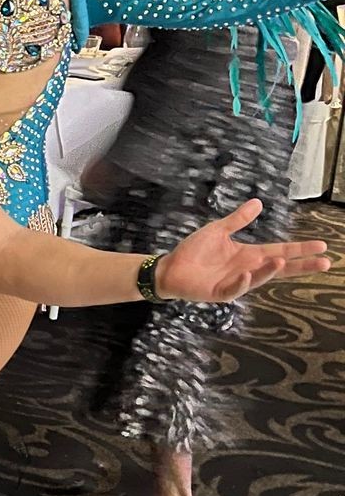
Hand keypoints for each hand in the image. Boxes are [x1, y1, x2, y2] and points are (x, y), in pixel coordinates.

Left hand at [155, 199, 329, 302]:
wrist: (170, 267)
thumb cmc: (194, 251)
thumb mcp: (218, 230)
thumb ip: (238, 220)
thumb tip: (258, 203)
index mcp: (248, 255)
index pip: (280, 250)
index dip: (300, 249)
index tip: (321, 246)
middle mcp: (247, 270)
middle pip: (279, 269)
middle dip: (301, 266)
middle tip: (324, 263)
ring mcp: (235, 283)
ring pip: (258, 279)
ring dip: (270, 271)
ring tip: (283, 261)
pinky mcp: (219, 292)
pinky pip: (234, 290)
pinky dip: (241, 283)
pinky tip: (246, 274)